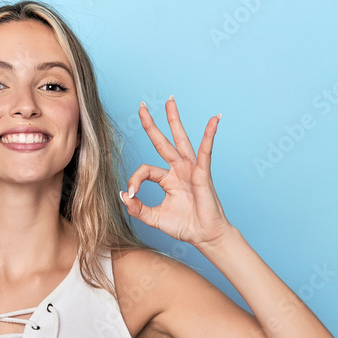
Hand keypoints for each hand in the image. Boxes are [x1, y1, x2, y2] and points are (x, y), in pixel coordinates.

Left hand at [121, 96, 232, 246]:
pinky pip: (205, 150)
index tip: (131, 194)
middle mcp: (178, 170)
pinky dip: (209, 134)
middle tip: (141, 106)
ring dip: (174, 119)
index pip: (145, 169)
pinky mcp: (202, 173)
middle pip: (162, 142)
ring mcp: (190, 169)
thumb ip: (137, 208)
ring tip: (170, 101)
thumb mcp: (154, 218)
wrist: (204, 236)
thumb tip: (123, 196)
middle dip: (151, 124)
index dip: (135, 180)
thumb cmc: (184, 226)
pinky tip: (214, 119)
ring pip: (180, 139)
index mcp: (167, 179)